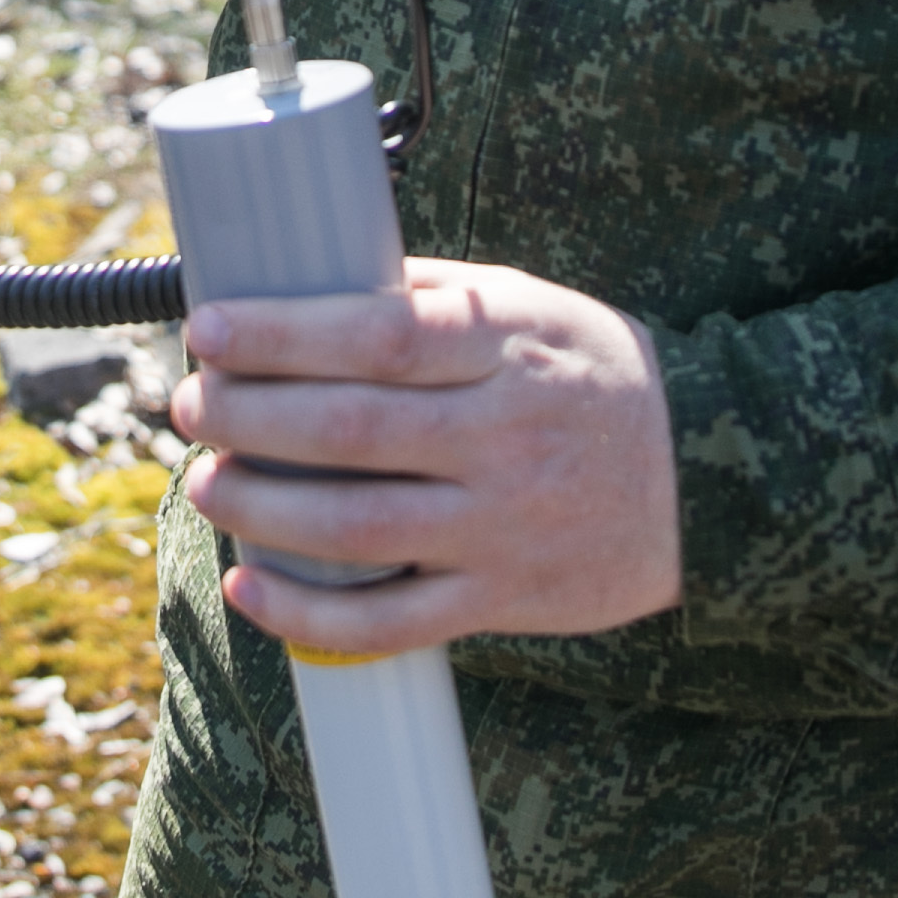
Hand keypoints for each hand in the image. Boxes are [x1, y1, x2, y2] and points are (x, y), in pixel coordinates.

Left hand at [170, 259, 679, 656]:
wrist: (707, 477)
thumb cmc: (594, 375)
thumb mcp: (528, 307)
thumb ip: (428, 298)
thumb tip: (309, 278)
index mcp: (506, 348)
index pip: (378, 336)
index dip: (282, 334)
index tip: (210, 329)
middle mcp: (503, 436)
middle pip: (350, 430)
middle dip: (249, 417)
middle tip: (190, 403)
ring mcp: (502, 525)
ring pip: (357, 527)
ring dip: (262, 507)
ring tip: (208, 482)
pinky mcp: (502, 597)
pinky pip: (391, 618)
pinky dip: (309, 612)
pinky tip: (251, 587)